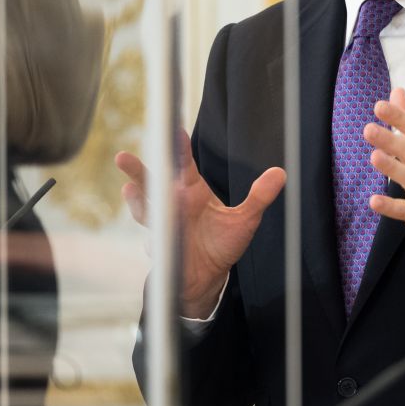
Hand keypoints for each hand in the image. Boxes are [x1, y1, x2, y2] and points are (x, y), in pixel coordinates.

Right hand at [116, 131, 284, 318]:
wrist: (208, 275)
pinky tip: (147, 232)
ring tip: (129, 189)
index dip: (178, 148)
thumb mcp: (245, 219)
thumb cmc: (222, 244)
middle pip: (153, 181)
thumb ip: (259, 196)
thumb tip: (281, 173)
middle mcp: (173, 203)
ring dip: (136, 200)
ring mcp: (164, 224)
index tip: (174, 130)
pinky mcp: (162, 246)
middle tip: (123, 157)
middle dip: (138, 170)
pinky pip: (152, 238)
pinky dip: (150, 236)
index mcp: (192, 190)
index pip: (183, 164)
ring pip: (144, 208)